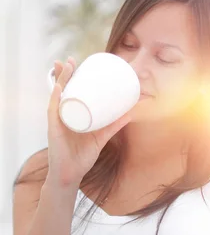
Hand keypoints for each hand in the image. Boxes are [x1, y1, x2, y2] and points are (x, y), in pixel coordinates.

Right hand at [47, 57, 133, 186]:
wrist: (71, 175)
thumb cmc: (82, 157)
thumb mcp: (101, 138)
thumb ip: (114, 126)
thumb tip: (131, 113)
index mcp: (71, 116)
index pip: (69, 93)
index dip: (71, 78)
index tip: (77, 64)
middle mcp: (62, 115)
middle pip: (61, 90)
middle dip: (63, 73)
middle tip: (70, 59)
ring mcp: (57, 121)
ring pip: (56, 95)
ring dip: (59, 79)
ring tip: (64, 65)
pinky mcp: (54, 128)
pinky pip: (53, 109)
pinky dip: (56, 97)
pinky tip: (58, 86)